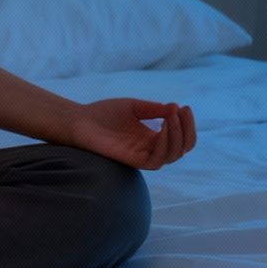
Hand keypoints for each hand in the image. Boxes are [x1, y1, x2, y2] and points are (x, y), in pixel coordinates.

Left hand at [64, 98, 194, 169]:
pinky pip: (156, 161)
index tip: (184, 106)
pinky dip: (164, 146)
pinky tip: (162, 129)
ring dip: (177, 136)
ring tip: (171, 118)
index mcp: (152, 137)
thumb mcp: (134, 106)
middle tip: (181, 111)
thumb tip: (176, 107)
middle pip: (182, 148)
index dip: (187, 124)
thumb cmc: (103, 113)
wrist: (79, 120)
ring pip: (172, 155)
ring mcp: (142, 156)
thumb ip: (154, 109)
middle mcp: (150, 148)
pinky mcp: (132, 161)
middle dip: (186, 129)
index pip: (181, 137)